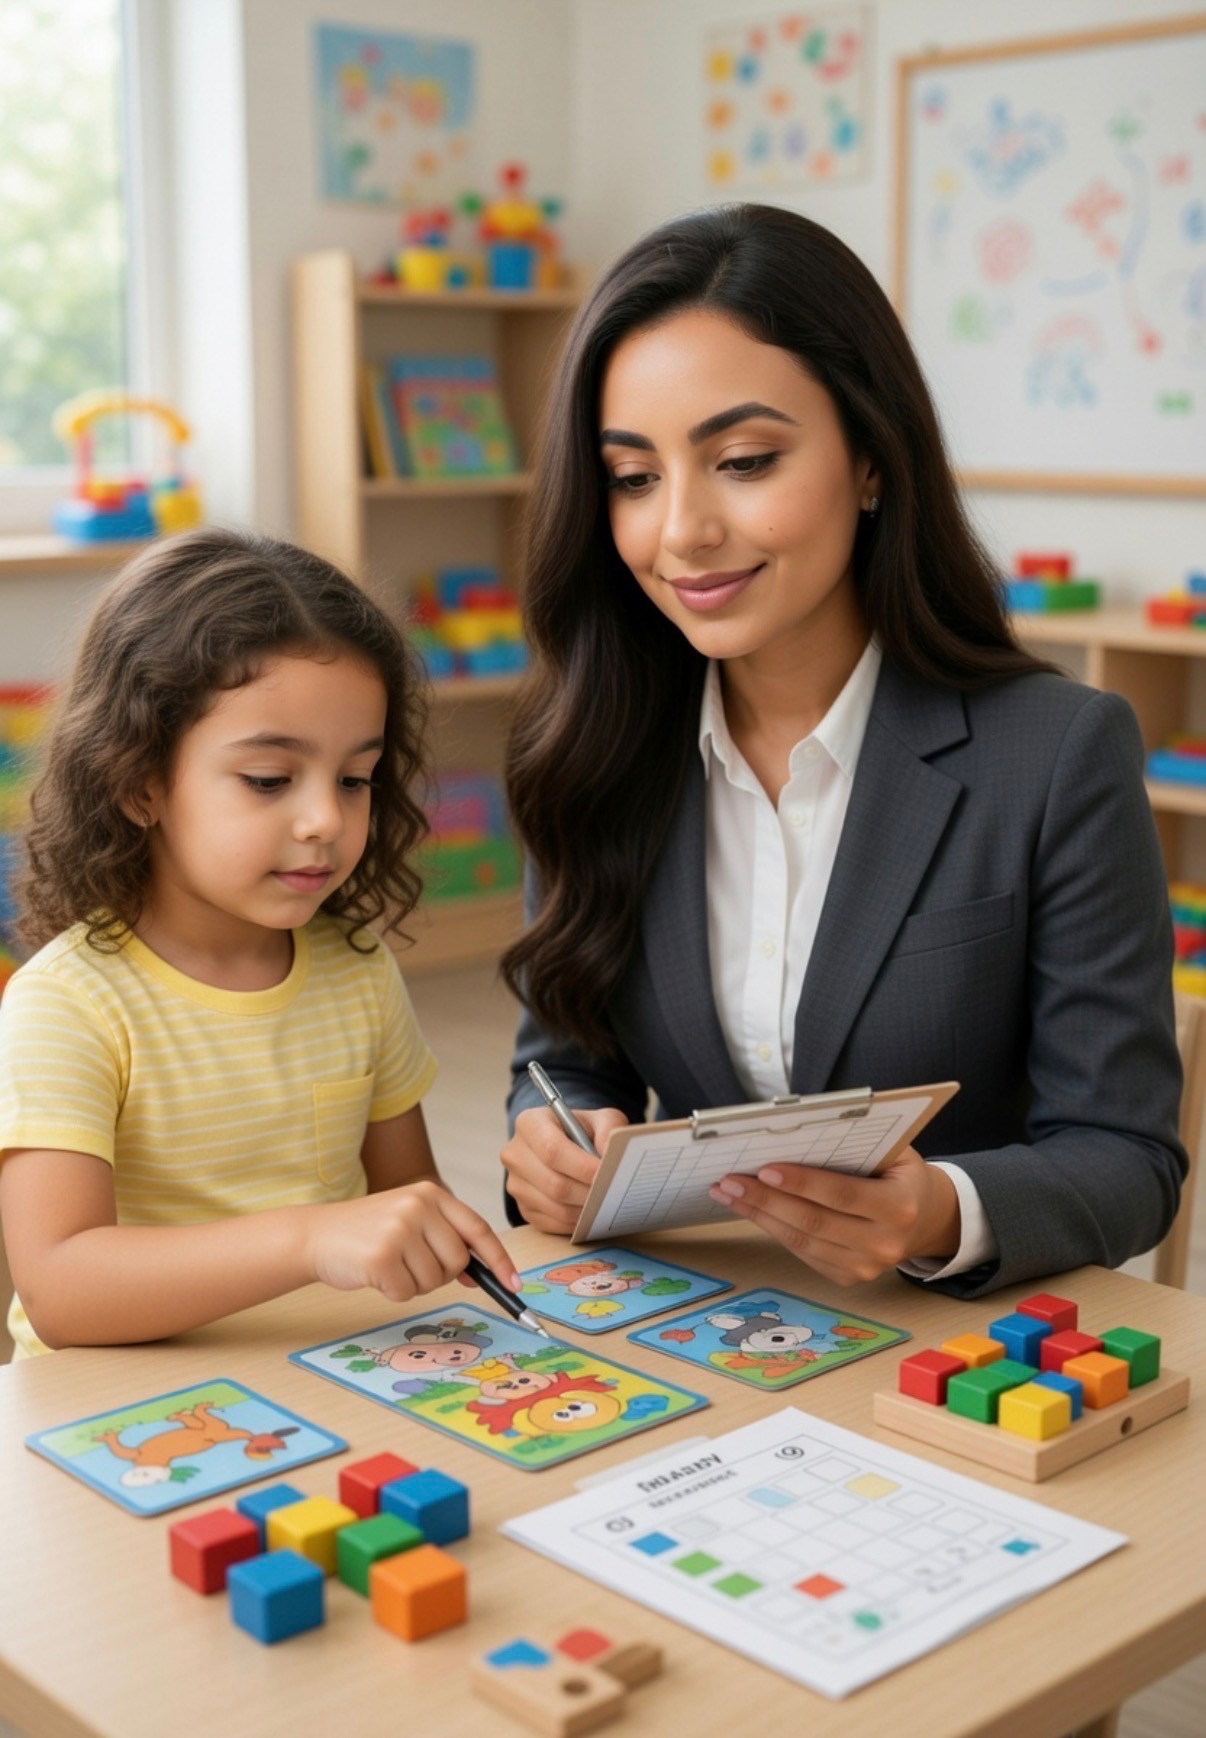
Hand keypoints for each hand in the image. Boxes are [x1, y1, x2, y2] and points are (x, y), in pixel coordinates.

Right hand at [305, 1180, 520, 1303]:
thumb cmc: (368, 1233)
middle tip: (411, 1266)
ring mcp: (399, 1228)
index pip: (478, 1229)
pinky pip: (407, 1292)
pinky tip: (375, 1274)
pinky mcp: (381, 1256)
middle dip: (440, 1275)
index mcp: (431, 1194)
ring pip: (434, 1281)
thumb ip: (445, 1239)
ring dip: (413, 1284)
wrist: (316, 1235)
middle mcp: (417, 1205)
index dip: (499, 1260)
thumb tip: (483, 1274)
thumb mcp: (411, 1221)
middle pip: (458, 1261)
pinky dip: (394, 1292)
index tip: (515, 1285)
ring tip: (389, 1265)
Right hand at [500, 1106, 628, 1233]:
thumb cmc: (584, 1131)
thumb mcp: (601, 1119)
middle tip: (611, 1192)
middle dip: (587, 1192)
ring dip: (584, 1209)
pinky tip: (590, 1210)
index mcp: (529, 1123)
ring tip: (605, 1201)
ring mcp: (515, 1184)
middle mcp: (515, 1154)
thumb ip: (609, 1129)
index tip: (605, 1174)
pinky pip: (553, 1223)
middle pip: (553, 1184)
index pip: (552, 1150)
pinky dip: (576, 1221)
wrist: (568, 1145)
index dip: (581, 1166)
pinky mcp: (523, 1208)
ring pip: (555, 1207)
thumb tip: (609, 1154)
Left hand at [707, 1147, 959, 1286]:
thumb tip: (797, 1129)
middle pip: (814, 1222)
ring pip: (802, 1241)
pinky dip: (773, 1230)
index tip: (764, 1168)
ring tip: (728, 1193)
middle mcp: (884, 1244)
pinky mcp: (849, 1279)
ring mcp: (866, 1268)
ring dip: (760, 1216)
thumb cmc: (900, 1174)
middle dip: (766, 1200)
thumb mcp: (894, 1151)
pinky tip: (751, 1210)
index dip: (802, 1183)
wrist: (926, 1219)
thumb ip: (857, 1141)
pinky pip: (803, 1253)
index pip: (842, 1195)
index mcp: (899, 1207)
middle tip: (729, 1180)